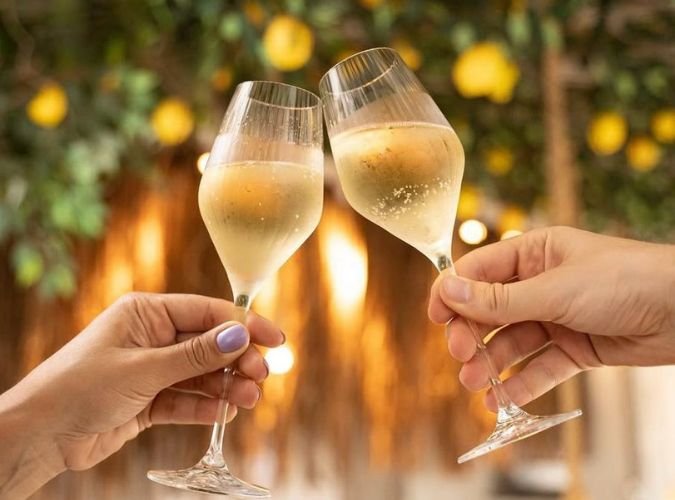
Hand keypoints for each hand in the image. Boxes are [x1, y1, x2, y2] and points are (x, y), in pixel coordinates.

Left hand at [0, 293, 282, 497]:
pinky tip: (226, 412)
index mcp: (147, 314)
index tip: (275, 338)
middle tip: (261, 376)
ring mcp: (153, 370)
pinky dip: (207, 407)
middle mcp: (153, 338)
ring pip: (203, 374)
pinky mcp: (150, 400)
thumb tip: (241, 334)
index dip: (244, 324)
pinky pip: (188, 400)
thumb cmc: (80, 388)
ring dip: (228, 386)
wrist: (40, 436)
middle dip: (238, 359)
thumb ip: (196, 354)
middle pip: (210, 344)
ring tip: (250, 400)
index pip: (207, 312)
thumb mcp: (143, 368)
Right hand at [428, 226, 674, 410]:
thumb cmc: (625, 280)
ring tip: (476, 386)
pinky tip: (504, 400)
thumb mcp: (555, 290)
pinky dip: (522, 383)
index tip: (435, 319)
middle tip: (460, 357)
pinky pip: (540, 366)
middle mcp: (541, 283)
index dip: (453, 293)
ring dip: (492, 364)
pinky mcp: (575, 347)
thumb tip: (447, 290)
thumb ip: (498, 298)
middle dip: (472, 335)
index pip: (479, 270)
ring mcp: (557, 316)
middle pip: (490, 311)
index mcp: (534, 254)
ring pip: (512, 342)